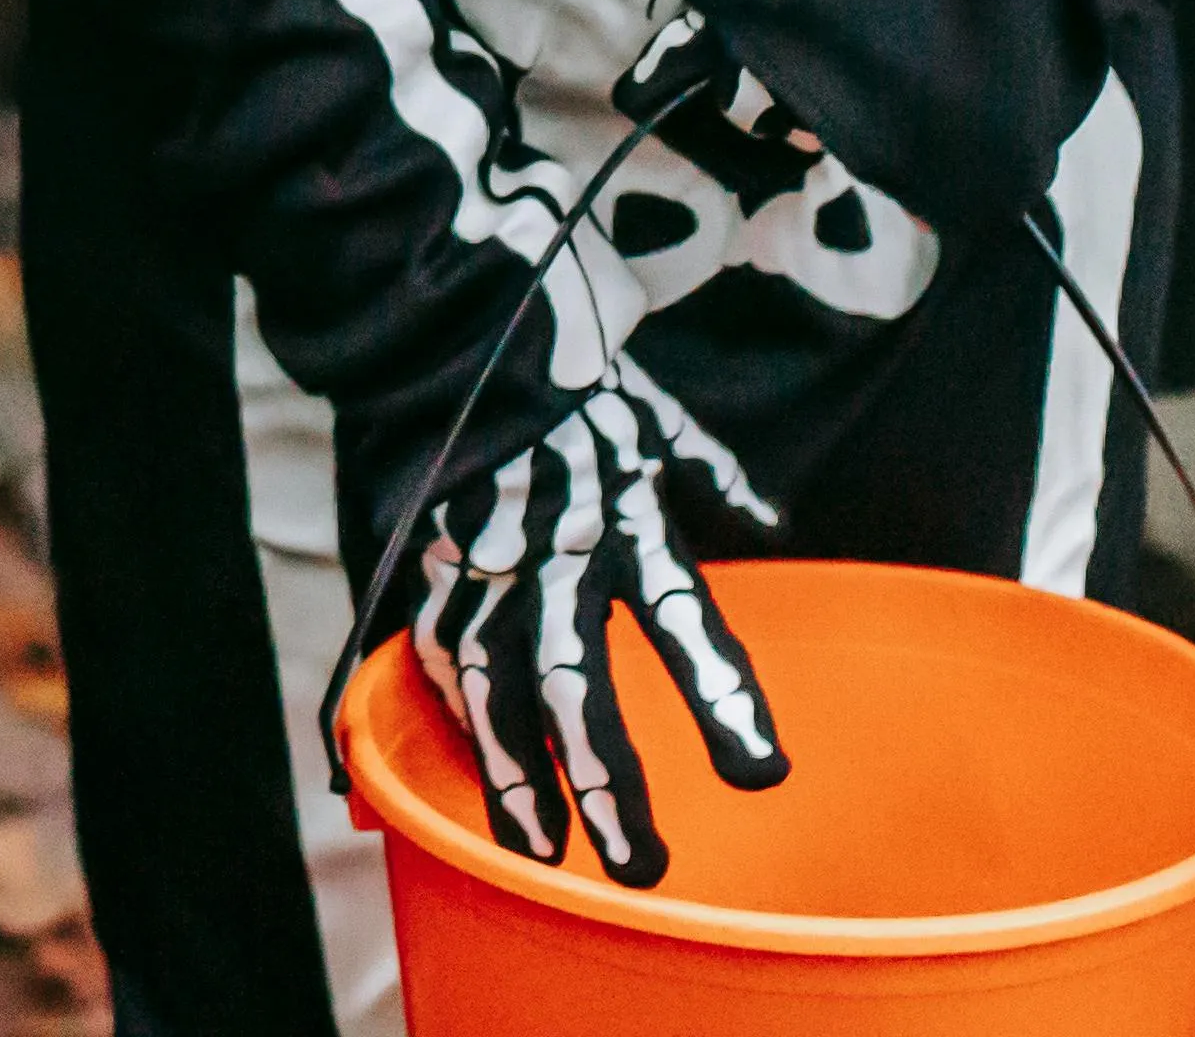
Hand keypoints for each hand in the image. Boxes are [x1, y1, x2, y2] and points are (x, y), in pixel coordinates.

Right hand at [401, 378, 787, 885]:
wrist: (454, 328)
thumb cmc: (566, 376)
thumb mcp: (652, 420)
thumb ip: (710, 474)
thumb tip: (766, 515)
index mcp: (626, 519)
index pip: (685, 623)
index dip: (722, 699)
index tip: (762, 773)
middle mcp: (556, 556)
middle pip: (581, 691)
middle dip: (608, 786)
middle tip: (638, 865)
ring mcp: (484, 567)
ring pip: (499, 696)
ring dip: (520, 781)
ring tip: (540, 854)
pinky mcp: (428, 567)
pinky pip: (440, 662)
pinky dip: (460, 723)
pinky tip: (476, 779)